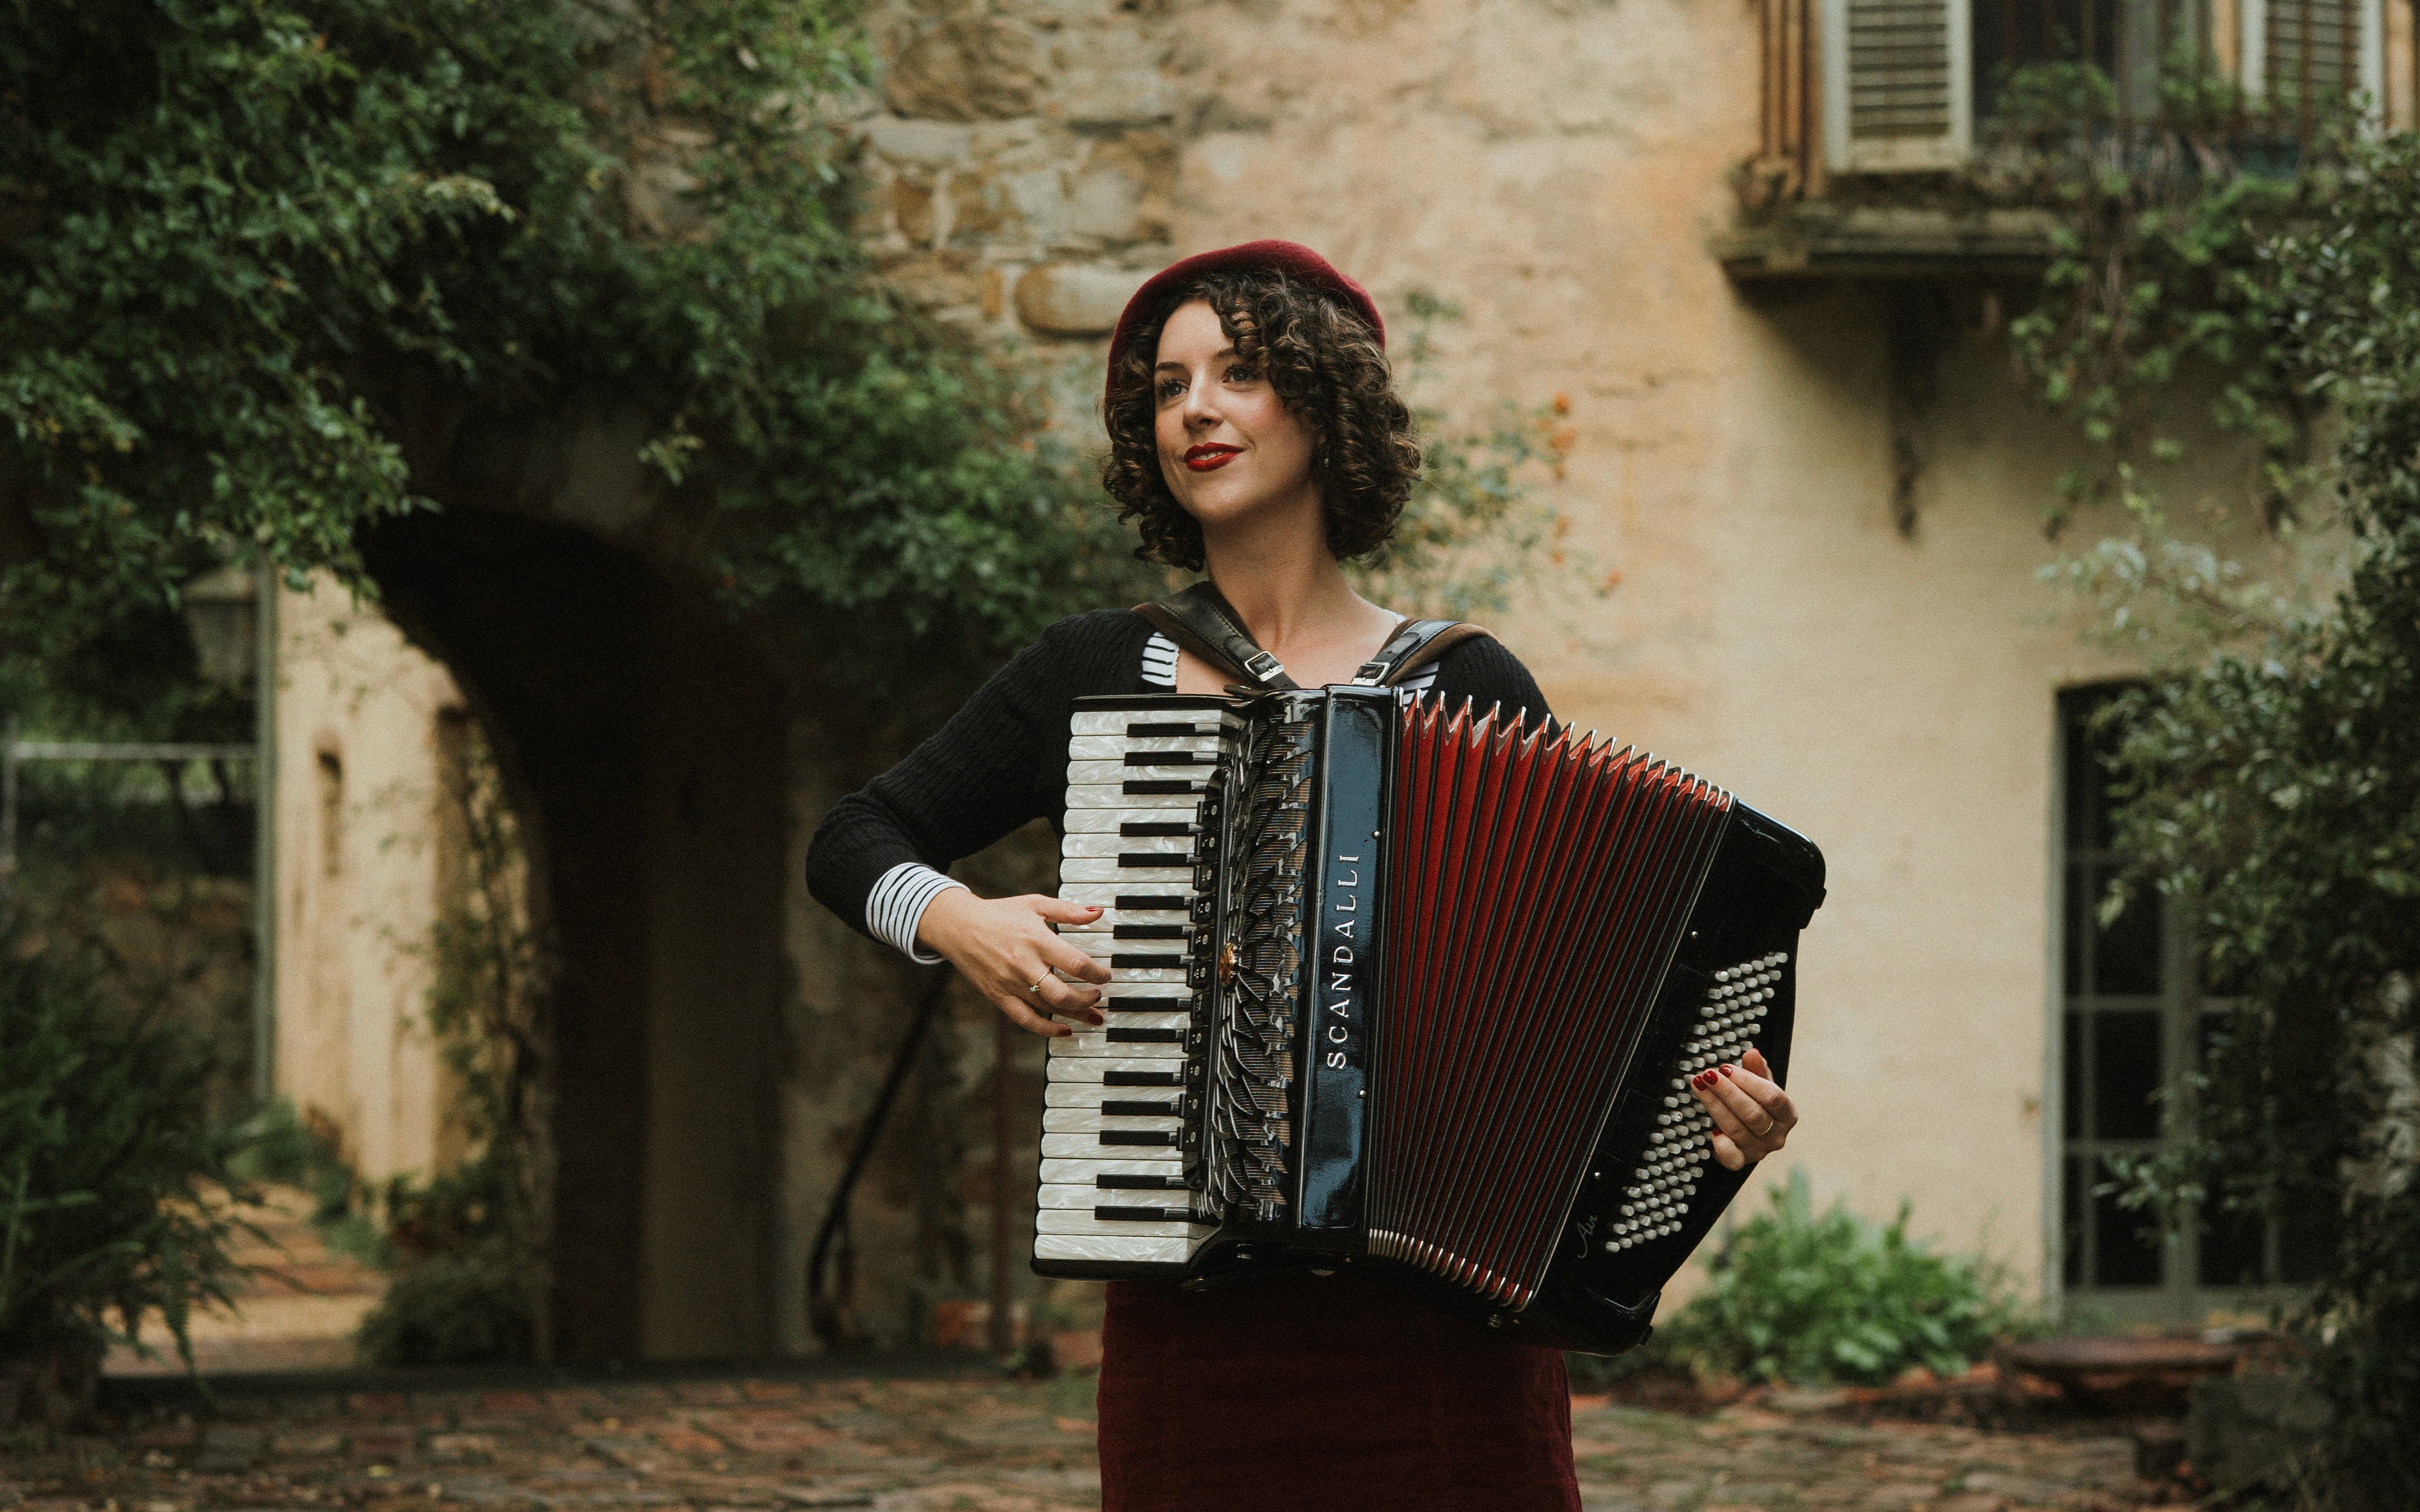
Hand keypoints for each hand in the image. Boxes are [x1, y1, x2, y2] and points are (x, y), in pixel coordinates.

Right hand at [916, 890, 1111, 1037]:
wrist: (958, 926)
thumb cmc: (999, 914)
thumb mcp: (1035, 904)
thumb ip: (1069, 911)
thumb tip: (1098, 913)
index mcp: (1036, 939)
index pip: (1075, 963)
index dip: (1097, 973)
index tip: (1105, 975)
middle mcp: (1023, 964)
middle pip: (1063, 993)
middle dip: (1088, 999)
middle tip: (1099, 995)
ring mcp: (1009, 983)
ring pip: (1048, 1008)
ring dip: (1075, 1015)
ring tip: (1093, 1016)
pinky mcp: (998, 996)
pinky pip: (1025, 1019)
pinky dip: (1047, 1029)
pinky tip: (1065, 1030)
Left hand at [1689, 1046, 1796, 1170]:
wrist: (1749, 1134)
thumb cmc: (1755, 1104)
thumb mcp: (1760, 1085)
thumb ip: (1757, 1070)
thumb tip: (1753, 1053)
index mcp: (1787, 1114)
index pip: (1772, 1097)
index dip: (1748, 1081)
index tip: (1726, 1068)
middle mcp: (1777, 1136)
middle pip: (1753, 1113)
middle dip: (1727, 1091)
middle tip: (1708, 1075)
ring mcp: (1760, 1151)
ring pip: (1736, 1129)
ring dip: (1715, 1106)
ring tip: (1700, 1086)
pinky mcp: (1741, 1162)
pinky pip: (1731, 1158)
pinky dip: (1720, 1145)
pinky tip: (1710, 1129)